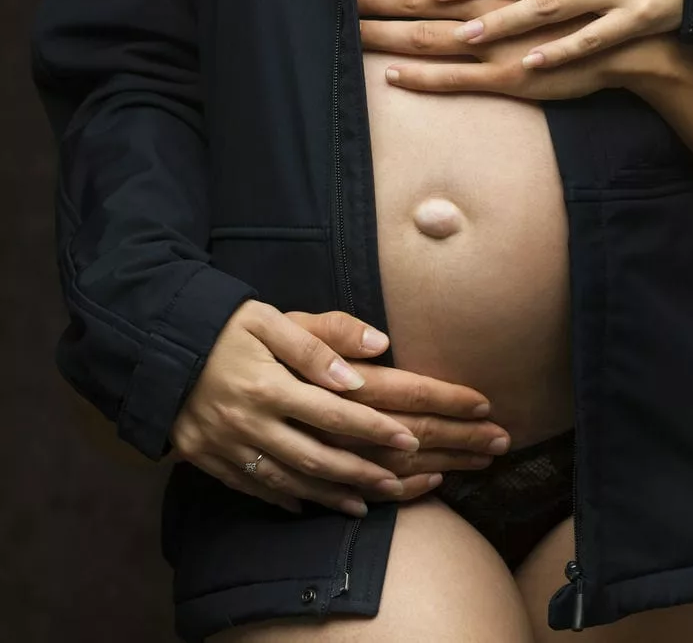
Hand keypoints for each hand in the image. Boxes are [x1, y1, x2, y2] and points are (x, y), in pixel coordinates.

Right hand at [169, 300, 438, 515]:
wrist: (154, 342)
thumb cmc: (221, 323)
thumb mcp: (270, 318)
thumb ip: (321, 339)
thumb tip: (377, 350)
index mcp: (268, 385)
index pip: (334, 414)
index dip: (373, 429)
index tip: (408, 439)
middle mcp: (248, 422)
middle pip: (315, 458)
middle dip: (360, 473)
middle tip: (396, 483)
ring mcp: (225, 446)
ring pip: (286, 481)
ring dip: (327, 495)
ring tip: (362, 505)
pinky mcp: (205, 458)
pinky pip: (250, 487)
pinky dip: (281, 498)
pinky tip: (306, 503)